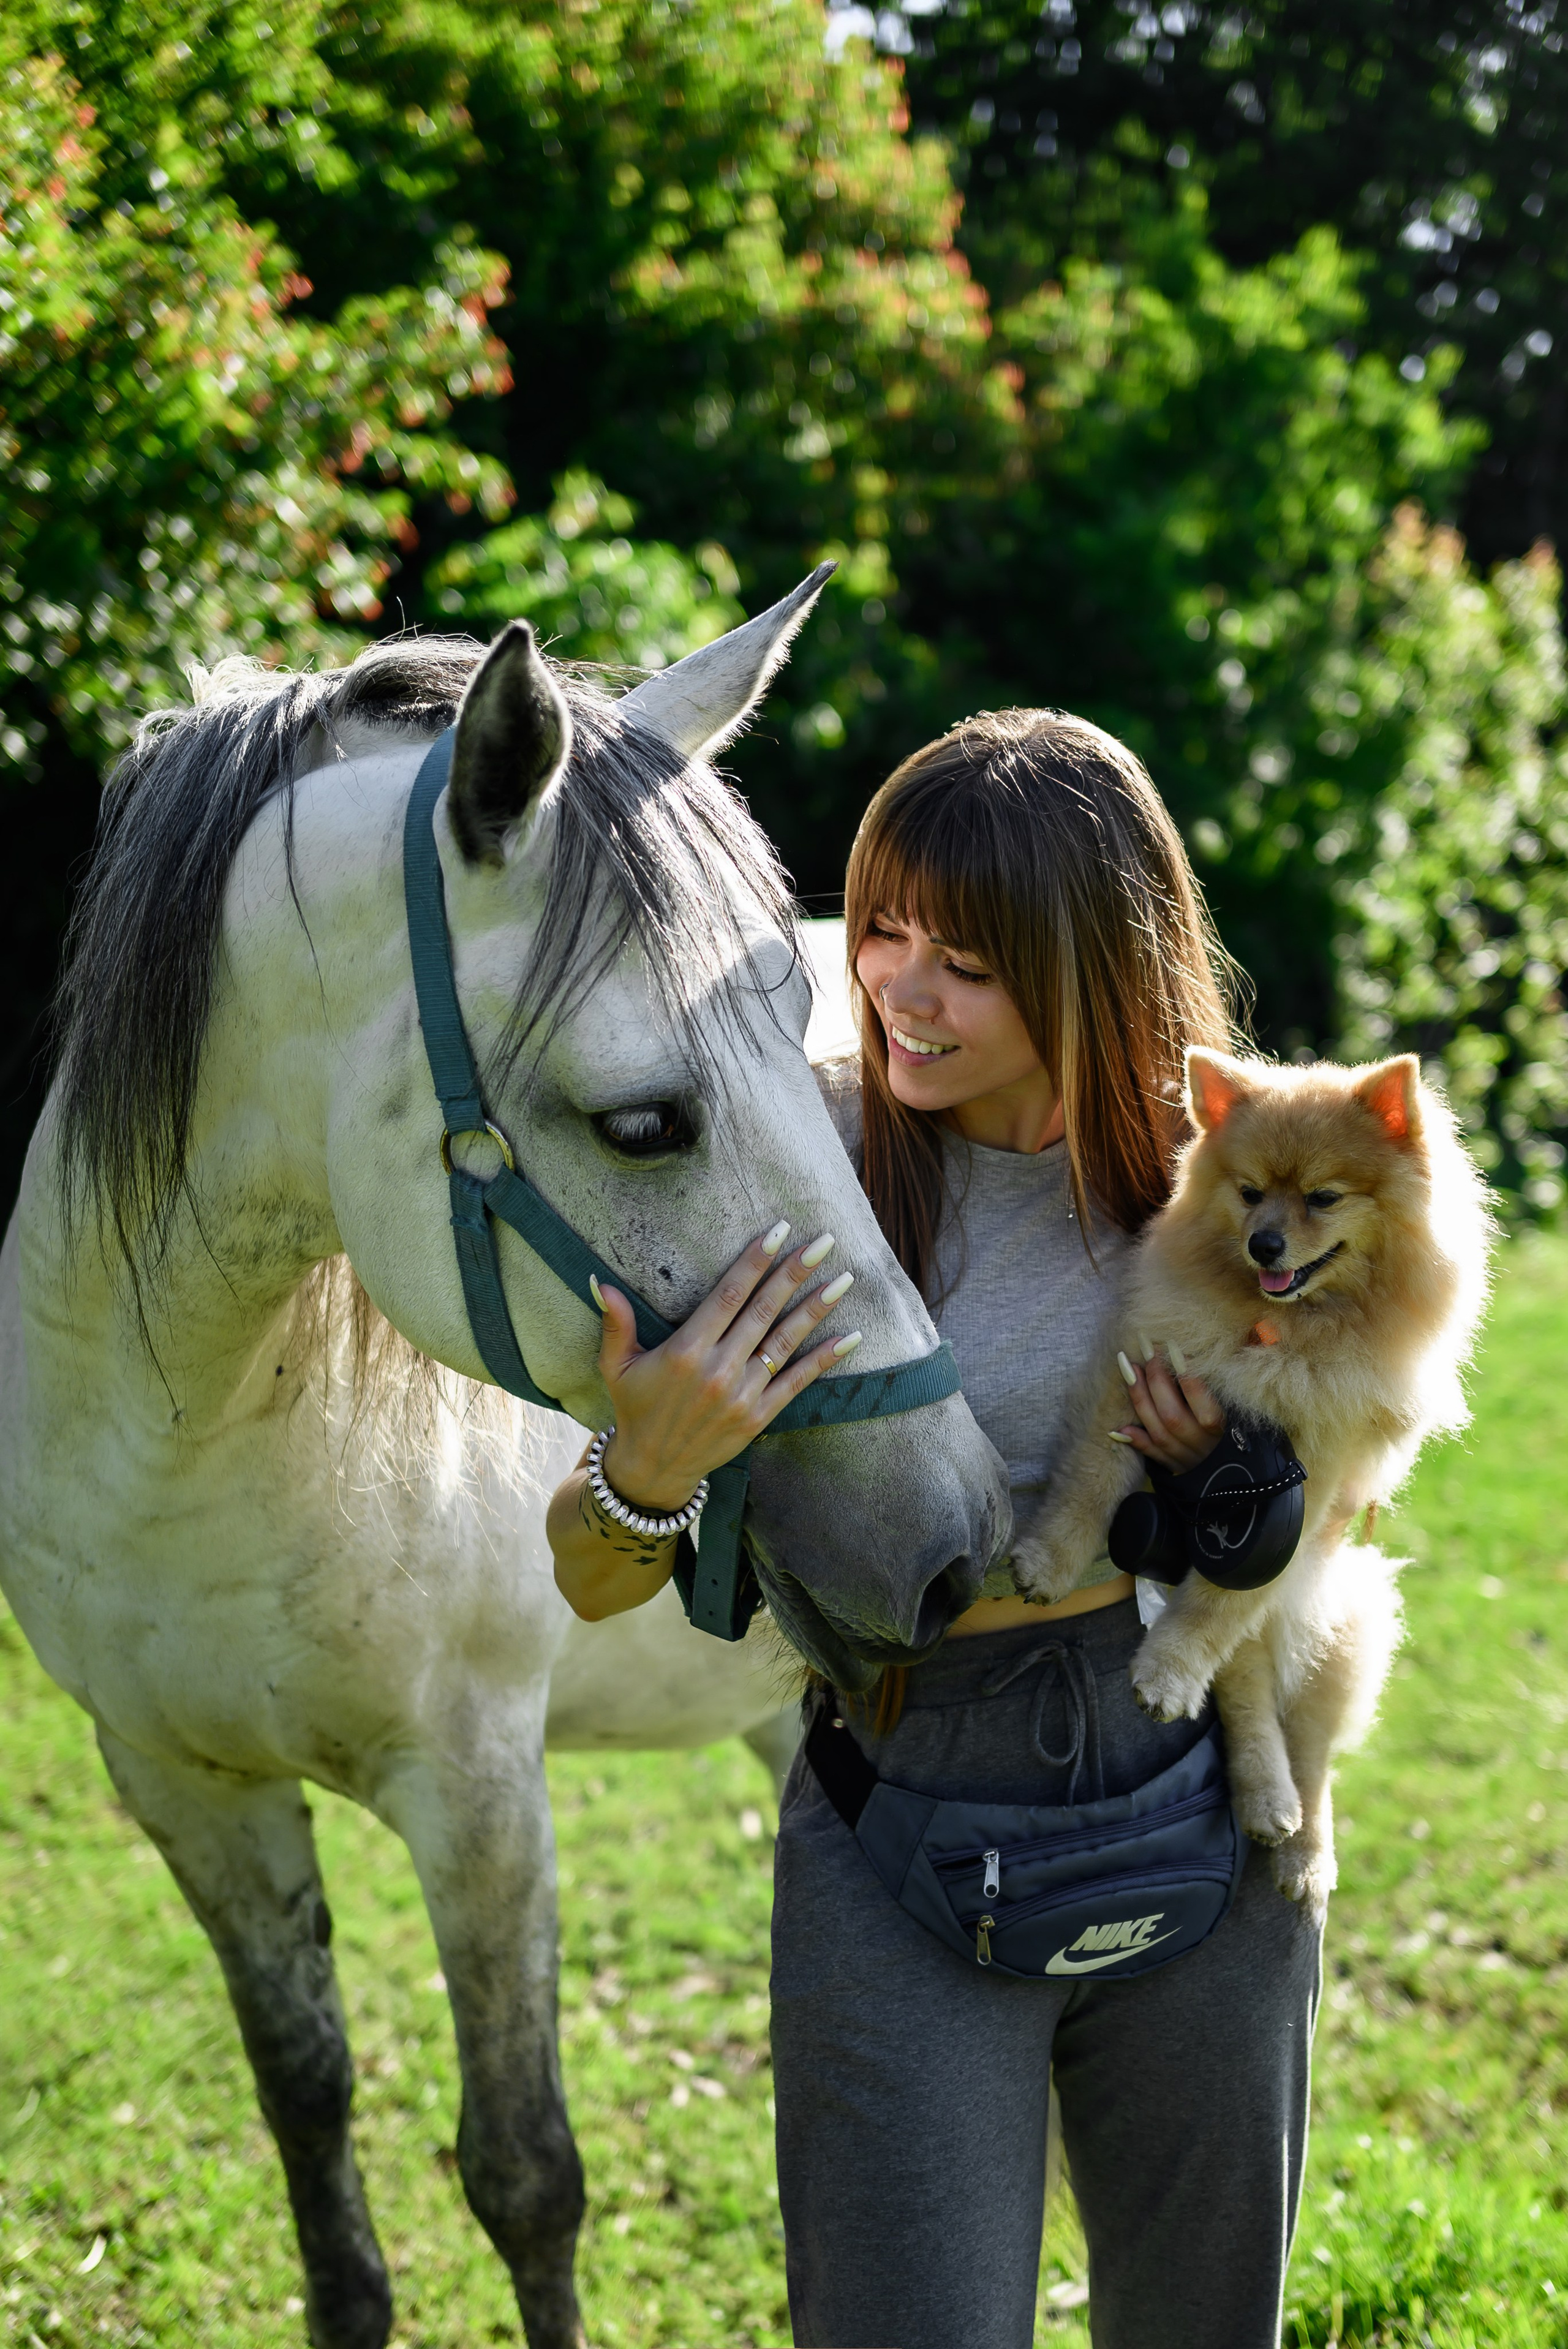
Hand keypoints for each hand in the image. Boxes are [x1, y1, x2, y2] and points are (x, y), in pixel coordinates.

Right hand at [593, 1221, 861, 1511]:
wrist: (652, 1468)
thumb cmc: (635, 1407)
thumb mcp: (616, 1365)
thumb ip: (616, 1323)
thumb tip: (599, 1281)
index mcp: (685, 1350)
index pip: (729, 1295)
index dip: (756, 1261)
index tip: (780, 1232)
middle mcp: (718, 1370)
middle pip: (763, 1310)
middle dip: (795, 1273)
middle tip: (824, 1241)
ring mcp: (742, 1395)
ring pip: (785, 1342)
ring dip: (816, 1308)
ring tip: (844, 1279)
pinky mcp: (758, 1417)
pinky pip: (797, 1382)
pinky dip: (825, 1360)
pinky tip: (850, 1337)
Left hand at [1111, 1339, 1224, 1473]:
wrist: (1231, 1468)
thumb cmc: (1233, 1424)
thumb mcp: (1234, 1405)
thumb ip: (1221, 1383)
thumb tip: (1204, 1348)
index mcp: (1224, 1430)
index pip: (1206, 1408)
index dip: (1190, 1379)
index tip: (1174, 1347)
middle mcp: (1204, 1445)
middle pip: (1174, 1417)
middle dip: (1157, 1381)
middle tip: (1149, 1352)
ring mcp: (1187, 1458)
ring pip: (1159, 1433)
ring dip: (1141, 1400)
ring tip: (1130, 1370)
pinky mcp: (1175, 1468)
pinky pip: (1152, 1455)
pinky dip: (1137, 1441)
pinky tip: (1120, 1426)